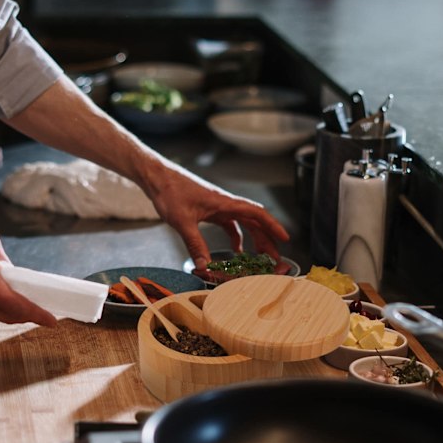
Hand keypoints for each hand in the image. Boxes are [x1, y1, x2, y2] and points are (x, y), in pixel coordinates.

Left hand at [147, 164, 289, 269]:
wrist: (157, 177)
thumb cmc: (170, 191)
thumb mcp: (182, 221)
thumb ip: (195, 244)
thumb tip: (204, 265)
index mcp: (224, 203)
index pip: (257, 213)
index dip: (273, 226)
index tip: (285, 238)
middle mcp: (225, 204)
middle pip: (254, 222)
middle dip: (266, 239)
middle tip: (274, 258)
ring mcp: (217, 207)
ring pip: (243, 224)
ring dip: (253, 239)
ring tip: (259, 257)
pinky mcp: (209, 210)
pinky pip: (228, 225)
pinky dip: (235, 237)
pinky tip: (234, 250)